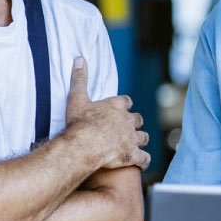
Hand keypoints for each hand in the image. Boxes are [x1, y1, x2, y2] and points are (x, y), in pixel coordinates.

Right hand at [64, 56, 149, 171]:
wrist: (86, 144)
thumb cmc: (80, 122)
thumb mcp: (76, 98)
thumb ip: (79, 79)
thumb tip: (79, 59)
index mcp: (116, 106)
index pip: (125, 101)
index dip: (123, 105)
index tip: (121, 107)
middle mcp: (127, 120)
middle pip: (137, 119)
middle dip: (134, 123)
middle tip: (127, 127)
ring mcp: (132, 138)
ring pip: (143, 137)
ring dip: (140, 140)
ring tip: (135, 144)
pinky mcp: (133, 155)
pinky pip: (144, 158)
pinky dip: (143, 160)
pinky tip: (141, 162)